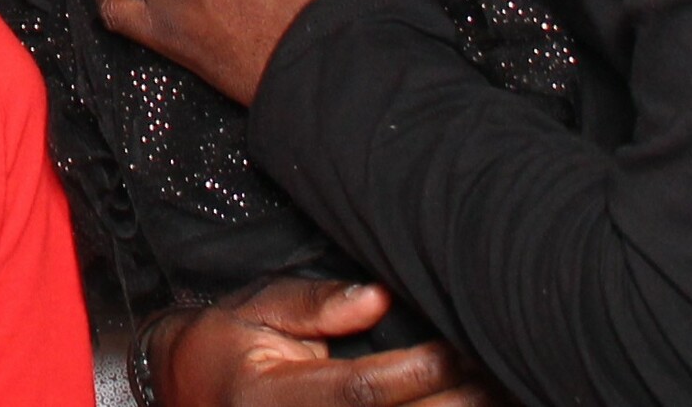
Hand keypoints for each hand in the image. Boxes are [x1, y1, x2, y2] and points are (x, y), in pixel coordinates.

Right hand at [149, 279, 492, 406]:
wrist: (189, 394)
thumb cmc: (225, 347)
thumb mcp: (255, 309)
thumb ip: (313, 304)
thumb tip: (378, 296)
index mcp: (275, 397)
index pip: (361, 390)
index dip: (416, 371)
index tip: (457, 345)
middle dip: (454, 402)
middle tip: (502, 373)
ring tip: (501, 394)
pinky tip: (462, 403)